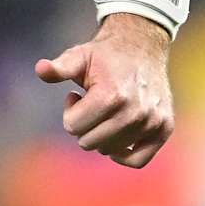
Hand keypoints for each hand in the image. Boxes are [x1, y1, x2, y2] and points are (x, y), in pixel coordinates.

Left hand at [35, 12, 174, 167]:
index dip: (70, 111)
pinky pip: (138, 160)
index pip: (73, 127)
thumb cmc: (105, 55)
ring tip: (105, 110)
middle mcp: (134, 112)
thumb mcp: (78, 56)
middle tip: (91, 104)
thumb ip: (59, 67)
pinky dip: (124, 155)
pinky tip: (116, 136)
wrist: (142, 45)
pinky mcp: (164, 128)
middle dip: (84, 125)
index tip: (77, 94)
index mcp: (111, 95)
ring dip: (102, 134)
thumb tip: (40, 69)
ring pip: (111, 151)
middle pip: (89, 142)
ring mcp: (152, 122)